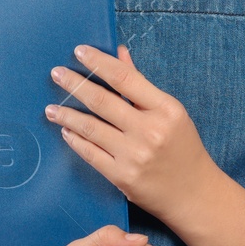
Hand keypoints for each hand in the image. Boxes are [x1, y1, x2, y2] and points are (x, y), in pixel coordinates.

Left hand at [48, 43, 219, 220]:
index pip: (125, 78)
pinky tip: (66, 130)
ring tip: (51, 107)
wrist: (193, 193)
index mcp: (165, 109)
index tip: (80, 51)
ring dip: (67, 115)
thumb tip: (119, 53)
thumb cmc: (182, 148)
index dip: (99, 62)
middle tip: (56, 74)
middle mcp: (150, 131)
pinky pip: (90, 153)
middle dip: (75, 85)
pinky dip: (75, 140)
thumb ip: (141, 84)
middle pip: (102, 101)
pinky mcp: (122, 177)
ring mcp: (134, 155)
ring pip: (91, 128)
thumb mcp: (170, 112)